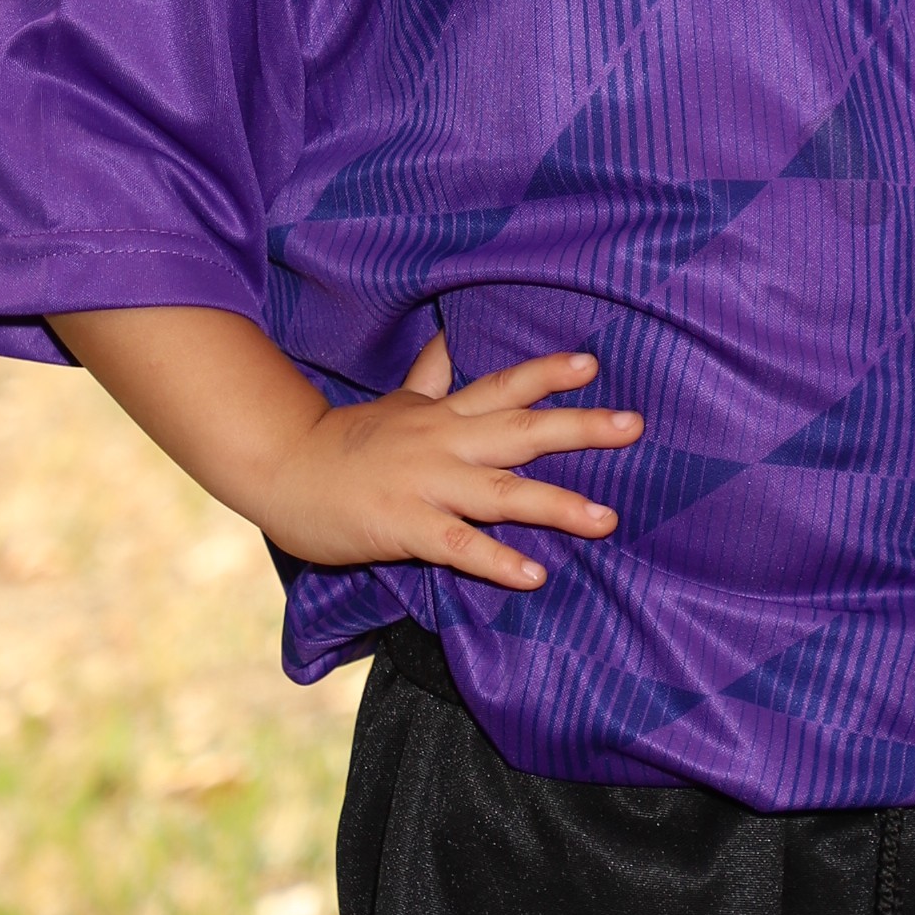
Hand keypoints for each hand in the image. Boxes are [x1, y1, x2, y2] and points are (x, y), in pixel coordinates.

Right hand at [260, 335, 642, 590]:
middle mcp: (442, 442)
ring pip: (500, 492)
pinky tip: (534, 575)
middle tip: (634, 426)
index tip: (593, 365)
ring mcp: (424, 484)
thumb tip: (452, 339)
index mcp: (442, 414)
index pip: (503, 386)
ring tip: (607, 519)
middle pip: (520, 430)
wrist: (281, 470)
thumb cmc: (344, 442)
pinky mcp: (403, 526)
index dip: (548, 374)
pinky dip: (497, 560)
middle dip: (579, 428)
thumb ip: (430, 378)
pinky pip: (458, 546)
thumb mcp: (394, 404)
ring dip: (556, 505)